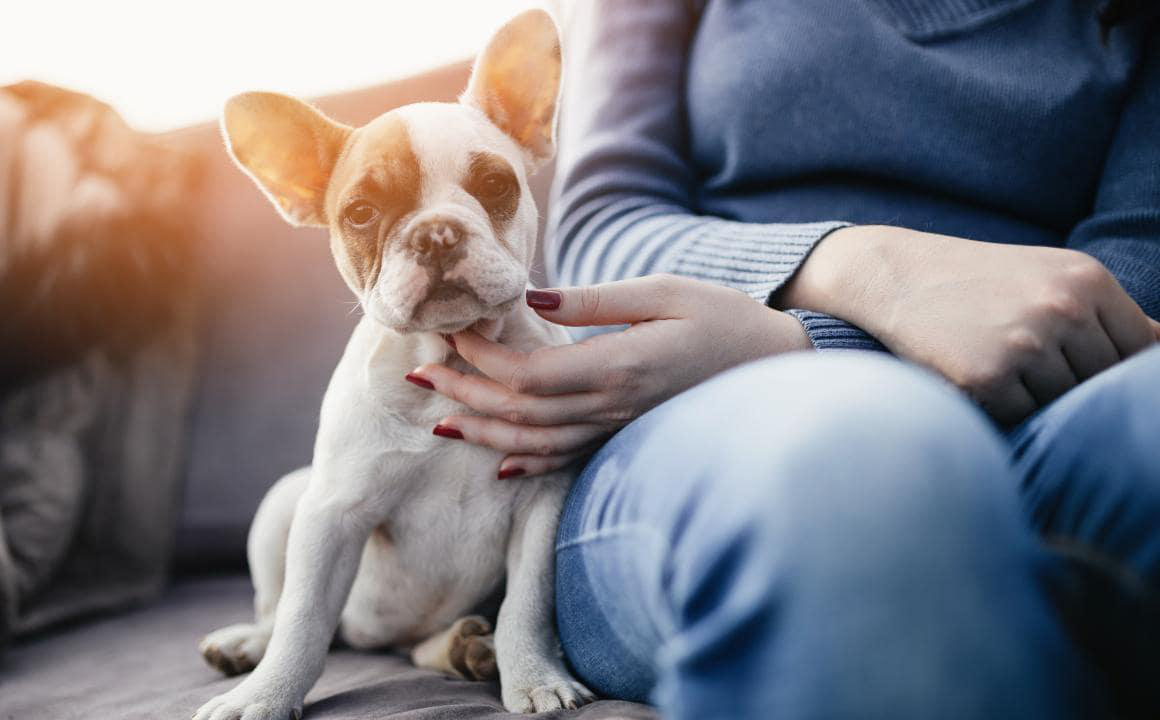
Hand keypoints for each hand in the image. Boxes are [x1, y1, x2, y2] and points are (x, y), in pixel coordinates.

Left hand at [409, 274, 811, 476]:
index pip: (528, 374)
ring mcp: (618, 429)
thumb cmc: (724, 318)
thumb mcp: (663, 292)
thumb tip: (530, 296)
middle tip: (419, 378)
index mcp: (616, 367)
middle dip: (463, 394)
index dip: (482, 359)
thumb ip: (593, 300)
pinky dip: (527, 461)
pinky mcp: (625, 436)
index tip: (452, 334)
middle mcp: (610, 407)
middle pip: (519, 412)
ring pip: (534, 443)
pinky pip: (567, 459)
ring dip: (483, 431)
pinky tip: (500, 460)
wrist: (776, 367)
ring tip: (440, 419)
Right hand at [782, 226, 1157, 424]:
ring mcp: (1024, 343)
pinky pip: (1021, 416)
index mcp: (1087, 281)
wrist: (893, 275)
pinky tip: (978, 380)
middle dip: (1072, 386)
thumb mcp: (1049, 275)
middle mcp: (1062, 309)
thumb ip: (1107, 313)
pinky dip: (1004, 408)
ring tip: (1003, 372)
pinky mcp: (986, 376)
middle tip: (1029, 371)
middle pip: (1100, 382)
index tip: (1077, 369)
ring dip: (1037, 399)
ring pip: (1062, 403)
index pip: (1138, 352)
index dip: (1115, 372)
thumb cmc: (976, 280)